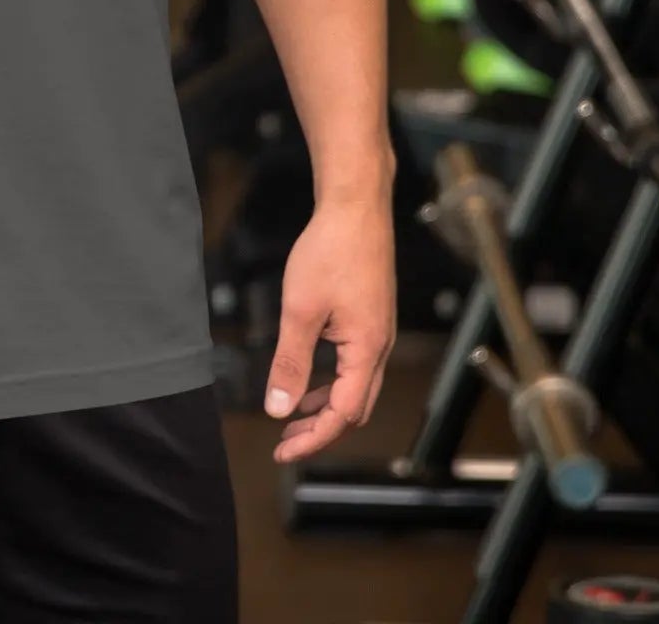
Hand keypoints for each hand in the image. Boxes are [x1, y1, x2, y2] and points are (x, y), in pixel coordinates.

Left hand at [264, 191, 395, 463]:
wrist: (356, 207)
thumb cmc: (331, 251)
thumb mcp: (300, 309)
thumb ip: (290, 361)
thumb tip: (278, 408)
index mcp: (366, 350)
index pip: (343, 414)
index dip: (312, 438)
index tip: (282, 451)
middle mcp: (379, 347)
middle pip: (354, 408)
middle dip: (320, 430)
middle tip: (285, 441)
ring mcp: (378, 332)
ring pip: (355, 387)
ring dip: (325, 406)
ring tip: (293, 415)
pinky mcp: (370, 317)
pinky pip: (354, 364)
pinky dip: (331, 380)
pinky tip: (309, 375)